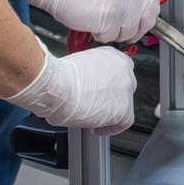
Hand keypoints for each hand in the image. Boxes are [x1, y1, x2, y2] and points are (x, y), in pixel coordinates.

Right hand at [7, 47, 136, 133]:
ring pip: (124, 104)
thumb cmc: (60, 76)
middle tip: (97, 103)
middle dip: (111, 97)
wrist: (58, 87)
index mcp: (113, 55)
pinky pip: (123, 122)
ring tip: (93, 117)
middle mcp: (124, 70)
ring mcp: (125, 90)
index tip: (102, 91)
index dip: (110, 83)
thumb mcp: (78, 64)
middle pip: (124, 87)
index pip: (120, 70)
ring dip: (110, 111)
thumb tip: (87, 83)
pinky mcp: (123, 109)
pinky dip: (110, 127)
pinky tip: (96, 128)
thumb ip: (90, 72)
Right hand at [15, 0, 160, 43]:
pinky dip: (100, 35)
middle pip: (144, 25)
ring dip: (113, 32)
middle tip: (116, 27)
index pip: (154, 10)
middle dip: (130, 31)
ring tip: (100, 19)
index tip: (135, 26)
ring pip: (127, 34)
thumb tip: (141, 16)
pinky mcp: (111, 17)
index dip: (143, 22)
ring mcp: (124, 4)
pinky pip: (111, 37)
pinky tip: (93, 22)